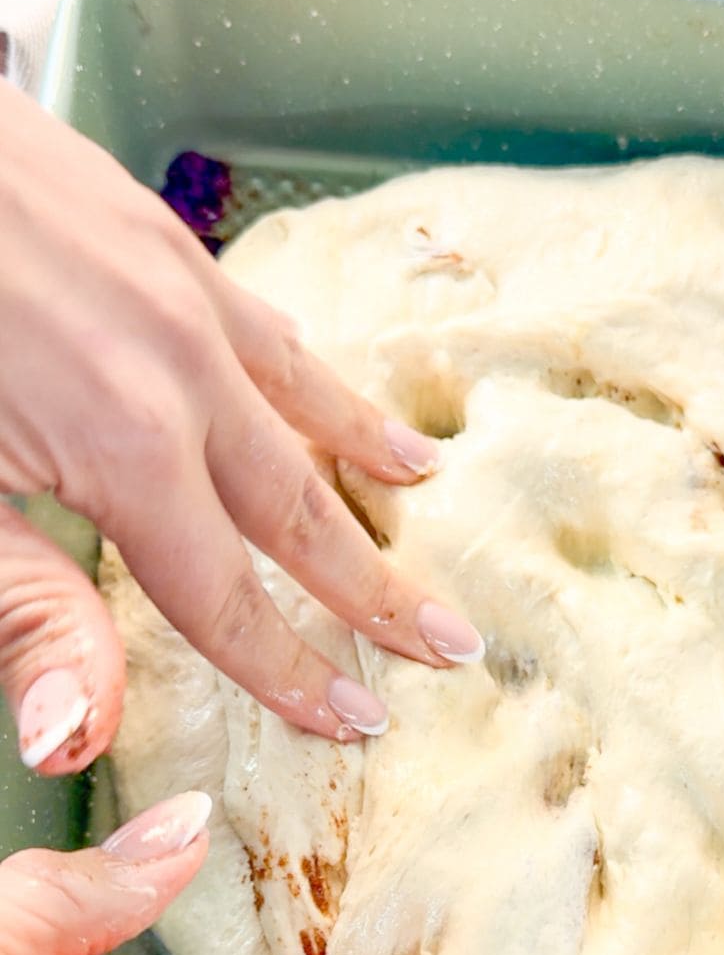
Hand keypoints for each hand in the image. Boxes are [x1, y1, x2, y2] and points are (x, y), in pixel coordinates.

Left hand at [0, 82, 483, 774]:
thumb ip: (22, 610)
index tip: (357, 717)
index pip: (227, 595)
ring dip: (361, 447)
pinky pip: (248, 308)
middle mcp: (178, 362)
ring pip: (293, 388)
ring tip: (418, 479)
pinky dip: (294, 358)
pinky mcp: (141, 219)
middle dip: (376, 584)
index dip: (293, 669)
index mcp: (128, 445)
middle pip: (296, 501)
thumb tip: (80, 735)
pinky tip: (302, 359)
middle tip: (449, 636)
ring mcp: (168, 279)